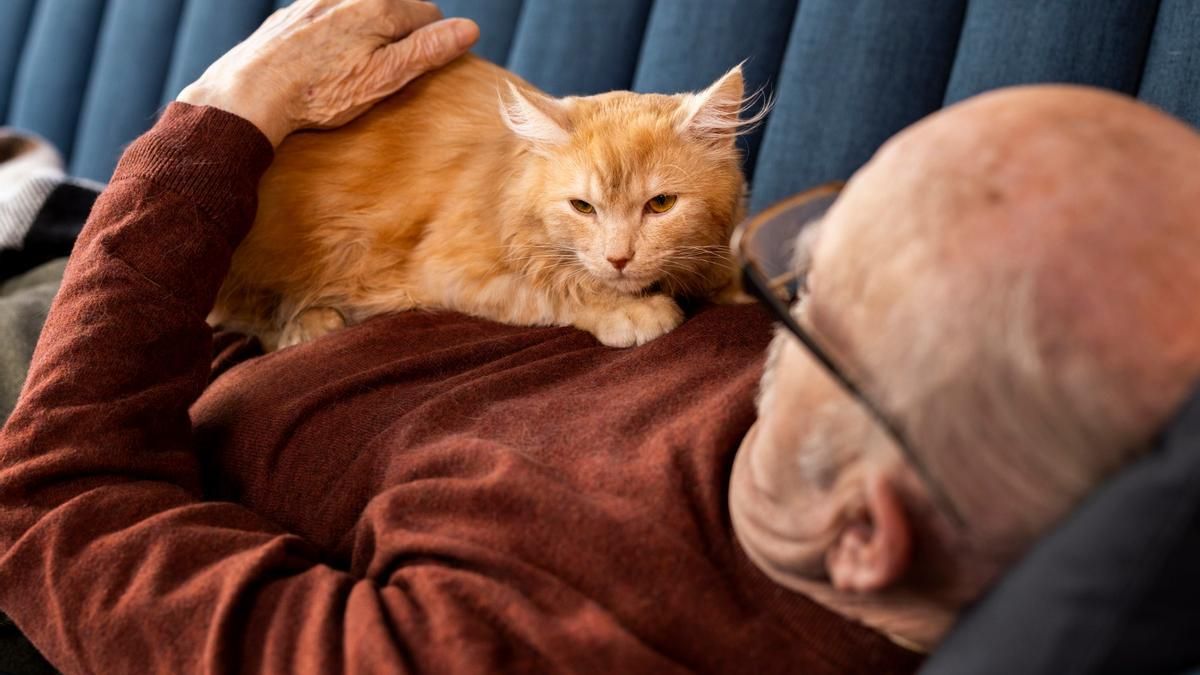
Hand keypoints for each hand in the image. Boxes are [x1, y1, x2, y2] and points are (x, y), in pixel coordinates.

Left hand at [178, 0, 478, 145]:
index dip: (431, 42)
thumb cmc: (320, 92)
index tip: (420, 69)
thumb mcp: (384, 78)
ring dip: (367, 33)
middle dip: (399, 35)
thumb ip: (427, 51)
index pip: (428, 13)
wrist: (250, 93)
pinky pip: (329, 17)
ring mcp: (316, 1)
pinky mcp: (292, 14)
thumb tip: (468, 29)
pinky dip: (336, 35)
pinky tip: (324, 63)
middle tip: (387, 74)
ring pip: (360, 11)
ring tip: (355, 70)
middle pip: (394, 8)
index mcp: (378, 8)